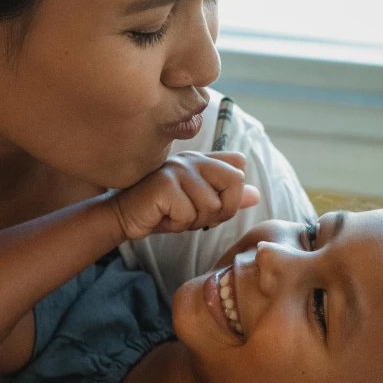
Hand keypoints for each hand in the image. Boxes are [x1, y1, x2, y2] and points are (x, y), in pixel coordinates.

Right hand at [112, 151, 260, 239]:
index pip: (239, 169)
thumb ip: (227, 197)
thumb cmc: (163, 211)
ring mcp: (178, 168)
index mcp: (204, 160)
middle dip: (219, 210)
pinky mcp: (165, 184)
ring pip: (211, 205)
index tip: (209, 204)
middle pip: (235, 182)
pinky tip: (162, 216)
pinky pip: (189, 214)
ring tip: (173, 214)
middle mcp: (193, 159)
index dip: (231, 195)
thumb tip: (256, 195)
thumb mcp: (200, 206)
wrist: (126, 216)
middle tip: (192, 213)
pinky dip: (177, 224)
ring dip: (194, 221)